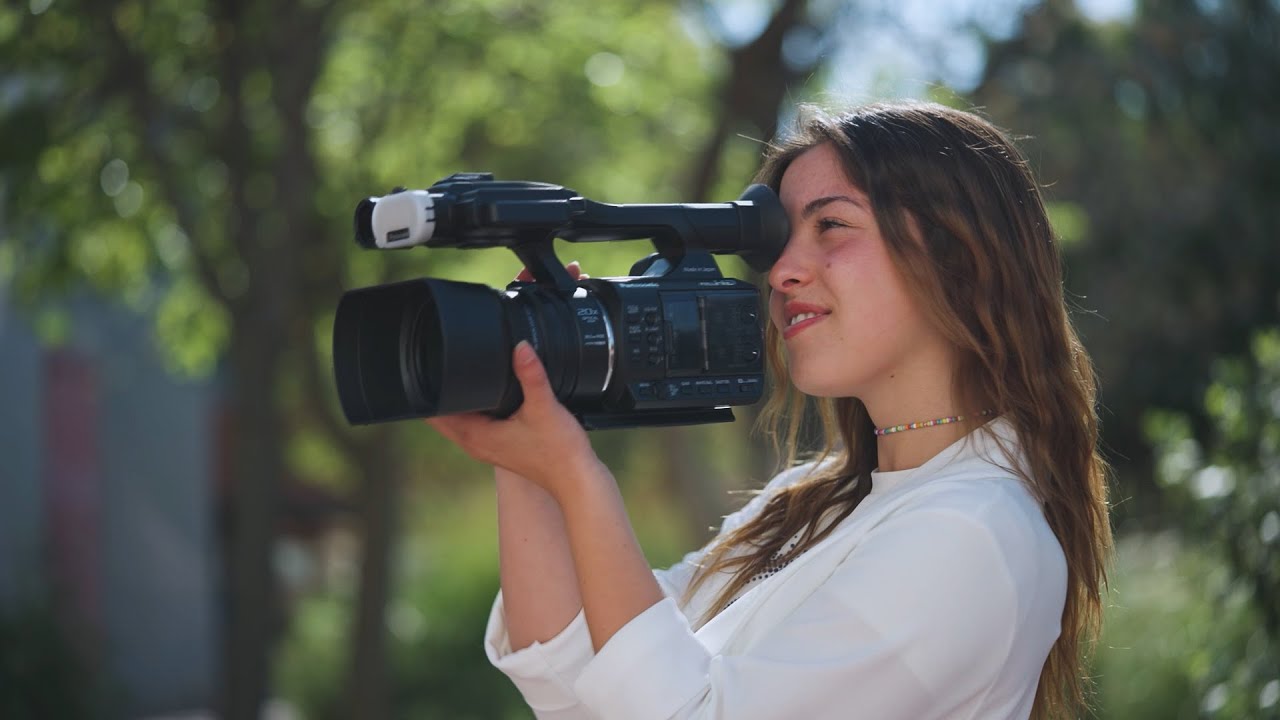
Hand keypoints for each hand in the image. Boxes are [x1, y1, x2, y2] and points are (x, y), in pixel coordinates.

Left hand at [425, 261, 598, 499]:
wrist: (576, 479)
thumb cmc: (559, 451)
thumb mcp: (544, 407)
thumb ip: (531, 376)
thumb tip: (521, 347)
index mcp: (475, 436)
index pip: (433, 412)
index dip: (426, 388)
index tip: (425, 364)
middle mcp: (475, 443)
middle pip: (441, 414)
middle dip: (437, 390)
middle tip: (438, 358)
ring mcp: (486, 447)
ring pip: (457, 418)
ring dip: (454, 400)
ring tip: (456, 371)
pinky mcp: (498, 446)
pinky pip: (473, 423)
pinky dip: (471, 408)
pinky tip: (483, 393)